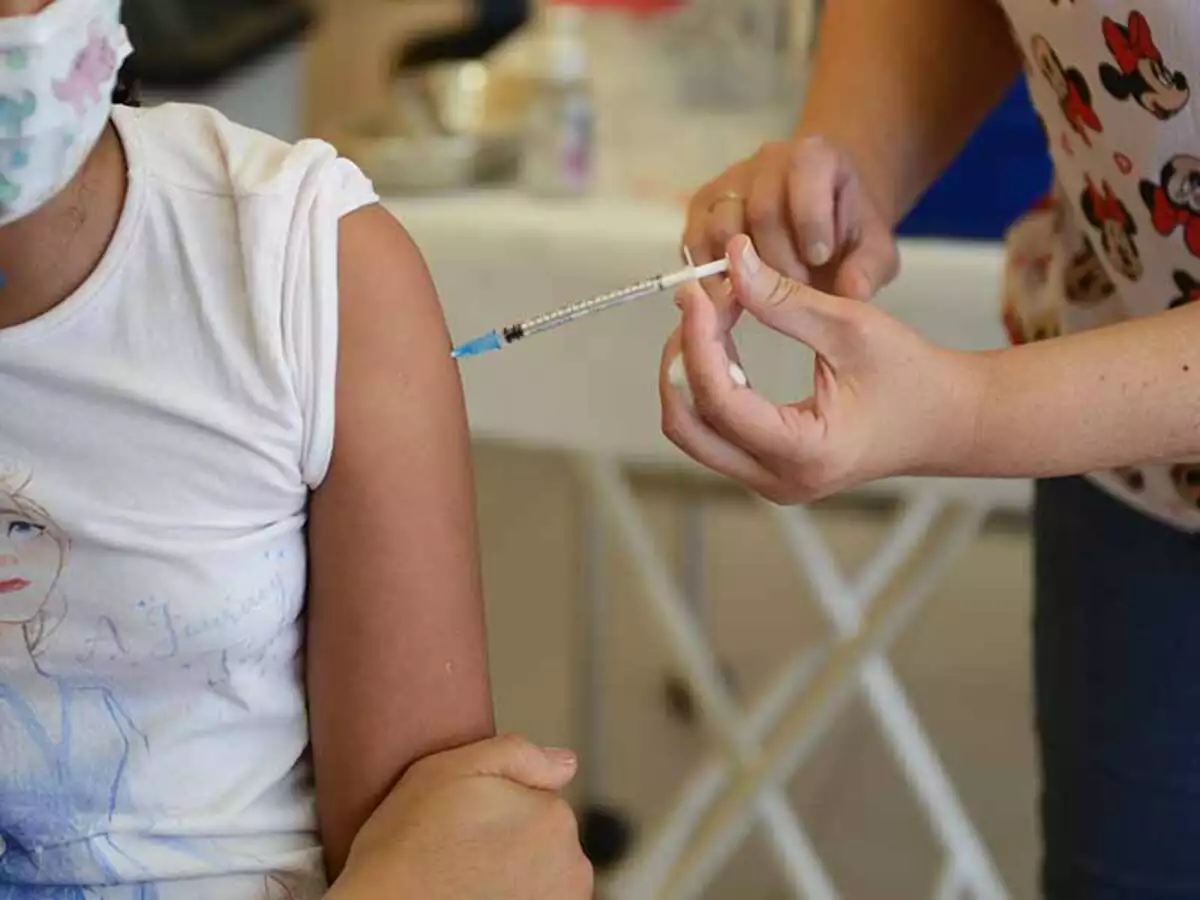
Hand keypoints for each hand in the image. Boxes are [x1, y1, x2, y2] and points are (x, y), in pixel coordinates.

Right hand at [328, 735, 591, 899]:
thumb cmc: (405, 849)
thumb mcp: (449, 770)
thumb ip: (516, 753)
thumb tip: (565, 763)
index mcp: (554, 816)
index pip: (537, 799)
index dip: (497, 808)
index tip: (465, 823)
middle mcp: (572, 865)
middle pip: (543, 840)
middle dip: (511, 842)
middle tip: (461, 853)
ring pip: (539, 876)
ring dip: (513, 876)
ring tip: (466, 882)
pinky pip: (533, 899)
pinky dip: (512, 897)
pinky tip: (476, 896)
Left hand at [660, 236, 984, 503]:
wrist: (948, 421)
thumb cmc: (913, 375)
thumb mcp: (852, 326)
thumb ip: (784, 298)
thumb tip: (731, 260)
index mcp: (805, 453)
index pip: (720, 401)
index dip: (697, 341)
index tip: (696, 292)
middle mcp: (780, 481)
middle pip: (688, 427)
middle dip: (680, 360)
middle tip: (697, 304)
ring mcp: (770, 483)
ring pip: (694, 431)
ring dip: (689, 372)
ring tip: (710, 317)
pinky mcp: (767, 470)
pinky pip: (714, 431)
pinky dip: (707, 385)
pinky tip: (721, 342)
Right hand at [684, 137, 898, 299]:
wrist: (822, 218)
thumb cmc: (848, 234)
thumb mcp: (874, 251)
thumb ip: (870, 268)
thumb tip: (853, 291)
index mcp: (814, 156)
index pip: (805, 177)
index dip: (811, 223)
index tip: (821, 259)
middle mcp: (767, 160)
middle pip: (761, 211)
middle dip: (779, 262)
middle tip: (797, 292)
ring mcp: (730, 183)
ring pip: (722, 227)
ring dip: (742, 272)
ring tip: (765, 298)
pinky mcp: (704, 207)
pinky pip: (694, 240)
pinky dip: (708, 274)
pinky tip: (731, 297)